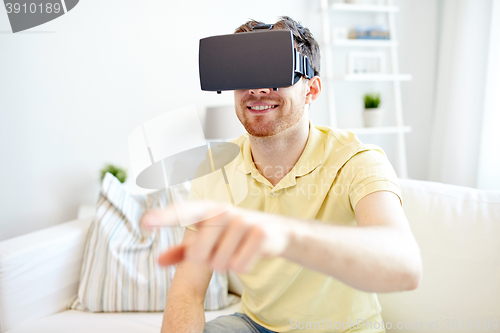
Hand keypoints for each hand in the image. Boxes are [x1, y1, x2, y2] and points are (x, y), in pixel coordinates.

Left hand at [140, 201, 290, 272]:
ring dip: (227, 264)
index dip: (164, 218)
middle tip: (222, 249)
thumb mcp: (209, 239)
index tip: (145, 222)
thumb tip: (159, 261)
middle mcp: (222, 212)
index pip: (182, 213)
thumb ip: (183, 250)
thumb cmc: (235, 234)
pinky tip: (250, 254)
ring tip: (237, 250)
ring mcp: (242, 221)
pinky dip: (243, 266)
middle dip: (208, 261)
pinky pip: (239, 266)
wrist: (274, 231)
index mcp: (207, 210)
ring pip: (220, 263)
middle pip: (198, 255)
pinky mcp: (259, 234)